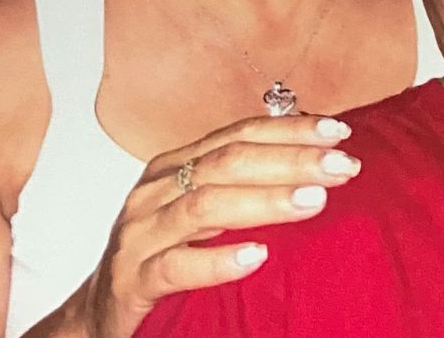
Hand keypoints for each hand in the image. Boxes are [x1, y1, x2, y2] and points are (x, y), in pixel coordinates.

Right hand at [41, 113, 359, 337]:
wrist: (100, 312)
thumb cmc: (165, 254)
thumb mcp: (205, 210)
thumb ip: (246, 182)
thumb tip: (319, 159)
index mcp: (176, 165)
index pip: (239, 134)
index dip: (289, 129)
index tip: (339, 131)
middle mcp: (156, 190)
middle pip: (228, 162)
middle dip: (291, 160)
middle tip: (342, 165)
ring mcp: (140, 234)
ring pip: (205, 205)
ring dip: (265, 200)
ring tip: (314, 201)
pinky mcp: (131, 281)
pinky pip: (175, 266)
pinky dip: (218, 260)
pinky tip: (258, 256)